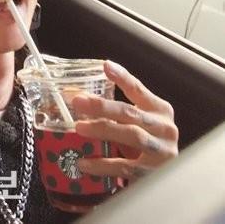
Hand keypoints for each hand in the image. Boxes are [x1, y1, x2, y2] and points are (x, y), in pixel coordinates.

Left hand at [72, 60, 178, 181]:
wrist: (167, 178)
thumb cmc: (145, 144)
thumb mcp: (134, 123)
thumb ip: (112, 110)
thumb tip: (76, 96)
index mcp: (159, 110)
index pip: (138, 89)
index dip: (122, 77)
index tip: (106, 66)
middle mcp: (164, 128)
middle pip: (130, 112)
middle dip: (102, 106)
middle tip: (78, 102)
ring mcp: (162, 151)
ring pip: (131, 135)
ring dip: (103, 130)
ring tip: (79, 128)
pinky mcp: (155, 173)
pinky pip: (126, 167)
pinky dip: (103, 165)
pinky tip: (85, 163)